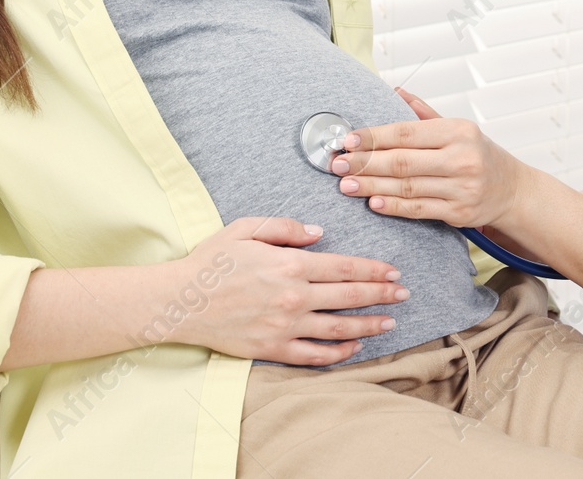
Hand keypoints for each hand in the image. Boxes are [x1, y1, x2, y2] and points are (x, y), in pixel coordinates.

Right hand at [170, 216, 409, 365]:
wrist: (179, 301)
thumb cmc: (212, 261)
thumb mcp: (246, 228)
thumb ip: (286, 227)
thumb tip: (320, 233)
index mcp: (291, 264)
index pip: (345, 267)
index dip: (374, 270)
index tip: (393, 271)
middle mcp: (294, 296)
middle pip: (350, 297)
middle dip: (382, 295)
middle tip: (404, 294)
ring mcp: (285, 326)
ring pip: (339, 328)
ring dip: (369, 325)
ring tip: (390, 323)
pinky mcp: (273, 349)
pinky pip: (314, 355)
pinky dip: (339, 352)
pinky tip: (354, 346)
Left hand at [328, 87, 528, 228]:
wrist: (511, 189)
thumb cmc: (478, 154)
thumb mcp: (457, 127)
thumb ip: (423, 113)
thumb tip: (394, 91)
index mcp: (459, 131)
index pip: (407, 132)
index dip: (374, 137)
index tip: (348, 140)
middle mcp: (462, 158)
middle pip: (403, 161)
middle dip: (365, 163)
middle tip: (339, 165)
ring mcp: (462, 188)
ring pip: (407, 187)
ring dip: (372, 186)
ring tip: (346, 185)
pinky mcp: (459, 213)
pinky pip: (419, 209)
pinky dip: (393, 206)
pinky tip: (373, 202)